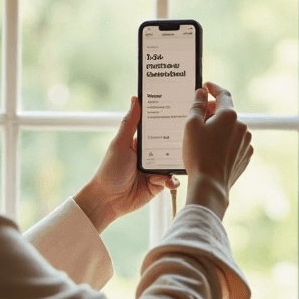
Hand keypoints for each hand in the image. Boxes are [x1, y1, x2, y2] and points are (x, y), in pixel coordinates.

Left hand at [75, 96, 178, 231]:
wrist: (107, 200)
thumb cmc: (109, 170)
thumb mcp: (120, 143)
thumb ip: (130, 122)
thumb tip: (135, 98)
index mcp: (141, 143)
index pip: (159, 129)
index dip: (169, 122)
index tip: (182, 113)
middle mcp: (151, 155)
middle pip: (170, 145)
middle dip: (179, 143)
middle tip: (190, 138)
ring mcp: (156, 170)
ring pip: (173, 163)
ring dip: (177, 163)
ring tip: (180, 163)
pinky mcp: (159, 185)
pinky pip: (171, 180)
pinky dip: (172, 181)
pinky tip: (170, 182)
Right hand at [182, 82, 252, 219]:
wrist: (210, 184)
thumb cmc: (198, 154)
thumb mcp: (191, 125)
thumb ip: (198, 105)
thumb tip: (202, 93)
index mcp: (229, 115)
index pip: (223, 94)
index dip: (213, 88)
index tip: (207, 86)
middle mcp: (242, 126)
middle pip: (226, 113)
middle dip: (213, 112)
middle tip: (198, 118)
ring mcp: (246, 142)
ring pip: (231, 129)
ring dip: (220, 129)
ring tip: (204, 140)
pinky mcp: (246, 155)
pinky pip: (235, 143)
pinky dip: (225, 142)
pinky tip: (213, 151)